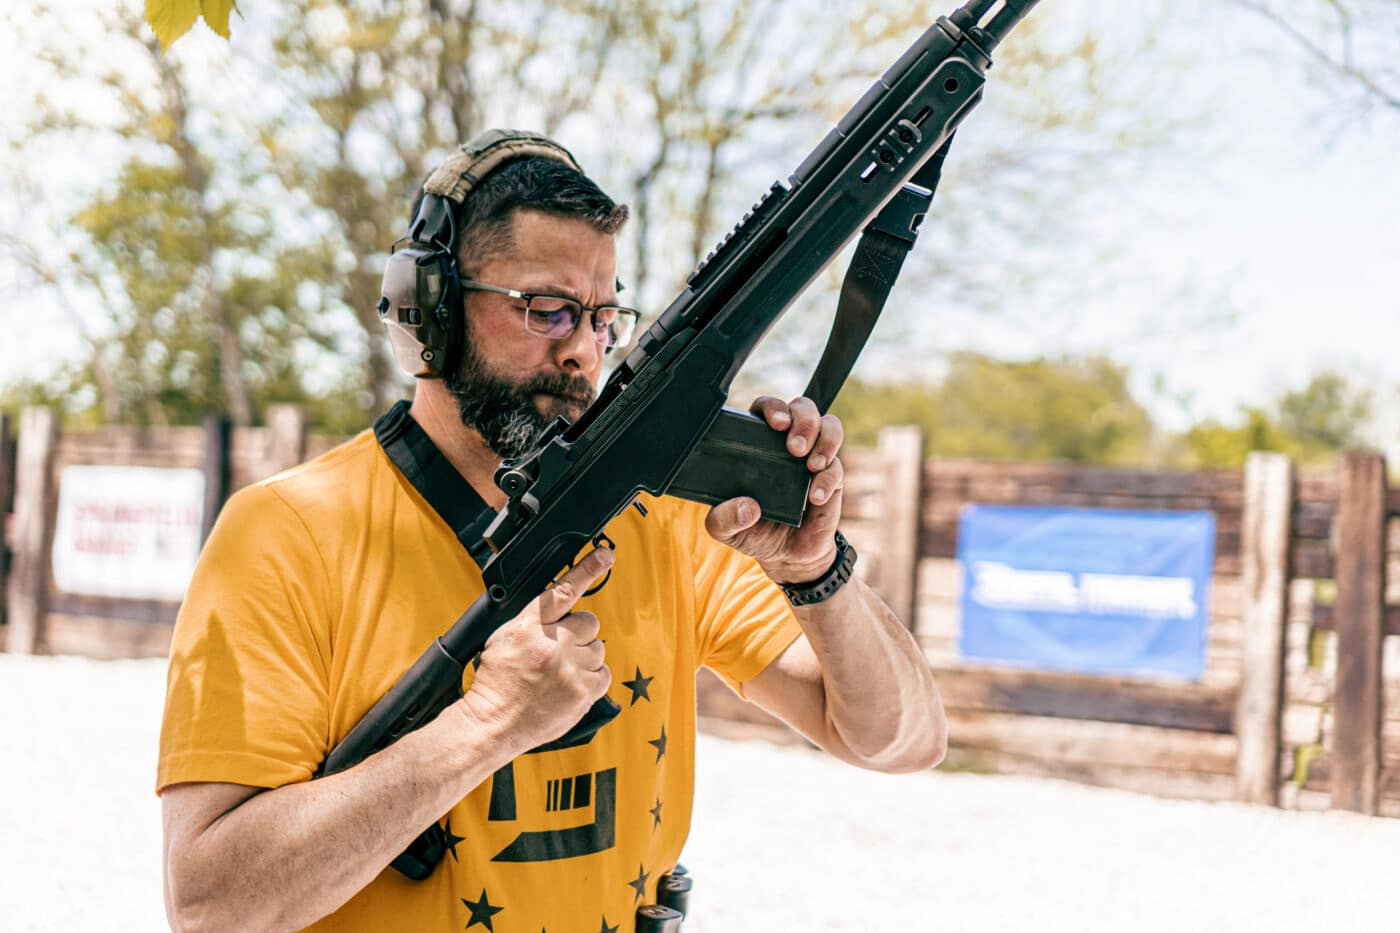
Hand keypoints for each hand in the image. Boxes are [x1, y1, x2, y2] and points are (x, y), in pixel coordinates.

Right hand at [456, 547, 614, 751]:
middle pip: (588, 622)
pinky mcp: (582, 693)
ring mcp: (569, 670)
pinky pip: (603, 674)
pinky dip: (591, 678)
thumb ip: (532, 621)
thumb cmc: (496, 683)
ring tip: (562, 673)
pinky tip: (572, 685)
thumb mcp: (503, 638)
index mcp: (528, 627)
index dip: (588, 569)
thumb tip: (560, 608)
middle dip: (578, 633)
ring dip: (584, 657)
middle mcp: (552, 645)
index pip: (563, 590)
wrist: (492, 724)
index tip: (606, 555)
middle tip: (561, 650)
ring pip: (597, 649)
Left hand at [705, 396, 843, 585]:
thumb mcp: (725, 529)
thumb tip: (746, 506)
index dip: (773, 407)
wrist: (784, 556)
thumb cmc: (752, 531)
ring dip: (824, 439)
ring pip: (829, 425)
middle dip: (803, 420)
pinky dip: (827, 479)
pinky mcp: (831, 479)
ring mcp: (811, 458)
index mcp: (758, 444)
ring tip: (810, 465)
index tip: (775, 424)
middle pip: (802, 408)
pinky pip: (836, 467)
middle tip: (794, 448)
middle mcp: (786, 444)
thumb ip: (724, 519)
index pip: (766, 409)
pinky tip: (814, 497)